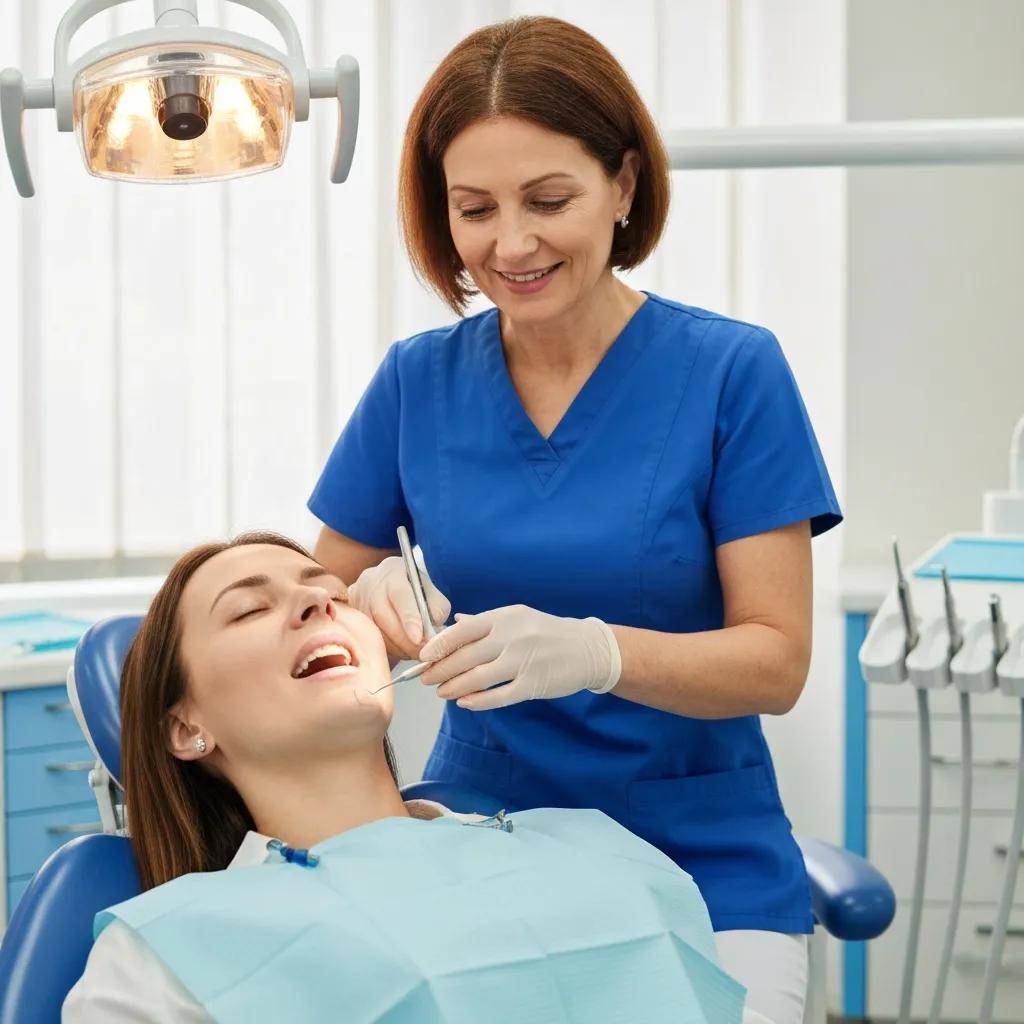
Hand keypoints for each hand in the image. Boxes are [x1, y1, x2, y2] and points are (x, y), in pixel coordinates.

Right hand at [348, 556, 450, 660]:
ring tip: (413, 652)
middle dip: (404, 639)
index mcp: (393, 571)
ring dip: (396, 647)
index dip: (409, 618)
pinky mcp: (350, 617)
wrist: (387, 585)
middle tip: (422, 652)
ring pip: (373, 630)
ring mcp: (356, 600)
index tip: (419, 638)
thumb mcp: (430, 590)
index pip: (400, 595)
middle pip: (383, 615)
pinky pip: (365, 638)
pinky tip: (399, 650)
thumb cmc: (414, 589)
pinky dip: (385, 649)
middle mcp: (370, 583)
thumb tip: (432, 632)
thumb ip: (436, 608)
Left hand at [418, 604, 620, 710]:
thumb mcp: (516, 617)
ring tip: (441, 692)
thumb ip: (484, 622)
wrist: (586, 649)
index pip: (464, 630)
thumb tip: (454, 623)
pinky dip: (478, 701)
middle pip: (467, 656)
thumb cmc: (545, 632)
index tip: (423, 656)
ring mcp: (523, 661)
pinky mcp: (533, 684)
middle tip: (426, 678)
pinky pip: (499, 696)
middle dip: (441, 669)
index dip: (440, 644)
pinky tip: (464, 702)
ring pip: (479, 678)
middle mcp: (512, 637)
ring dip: (455, 687)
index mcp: (505, 617)